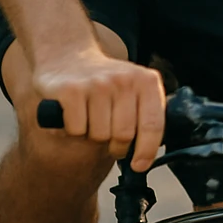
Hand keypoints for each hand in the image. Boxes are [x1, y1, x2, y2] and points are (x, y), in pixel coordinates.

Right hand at [32, 46, 165, 171]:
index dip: (147, 151)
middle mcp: (124, 80)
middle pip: (124, 135)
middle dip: (116, 146)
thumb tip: (146, 157)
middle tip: (109, 138)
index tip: (139, 165)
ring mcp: (96, 84)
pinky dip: (74, 130)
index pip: (153, 125)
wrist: (69, 56)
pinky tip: (74, 114)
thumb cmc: (106, 83)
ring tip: (91, 118)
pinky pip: (77, 130)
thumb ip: (145, 116)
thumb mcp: (134, 90)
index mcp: (146, 81)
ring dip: (93, 135)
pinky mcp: (70, 90)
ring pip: (99, 135)